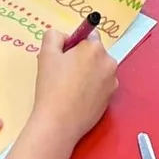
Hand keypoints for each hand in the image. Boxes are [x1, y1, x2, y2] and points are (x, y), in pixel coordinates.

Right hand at [5, 27, 117, 158]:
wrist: (59, 123)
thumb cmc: (51, 86)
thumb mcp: (46, 54)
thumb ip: (54, 36)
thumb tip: (64, 37)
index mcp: (95, 48)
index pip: (89, 35)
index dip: (74, 44)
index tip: (63, 57)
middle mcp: (109, 62)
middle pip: (95, 53)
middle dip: (81, 58)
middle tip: (63, 73)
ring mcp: (112, 82)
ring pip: (98, 70)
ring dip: (87, 73)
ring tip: (69, 88)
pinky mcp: (111, 99)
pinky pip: (101, 86)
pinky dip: (91, 88)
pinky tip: (77, 98)